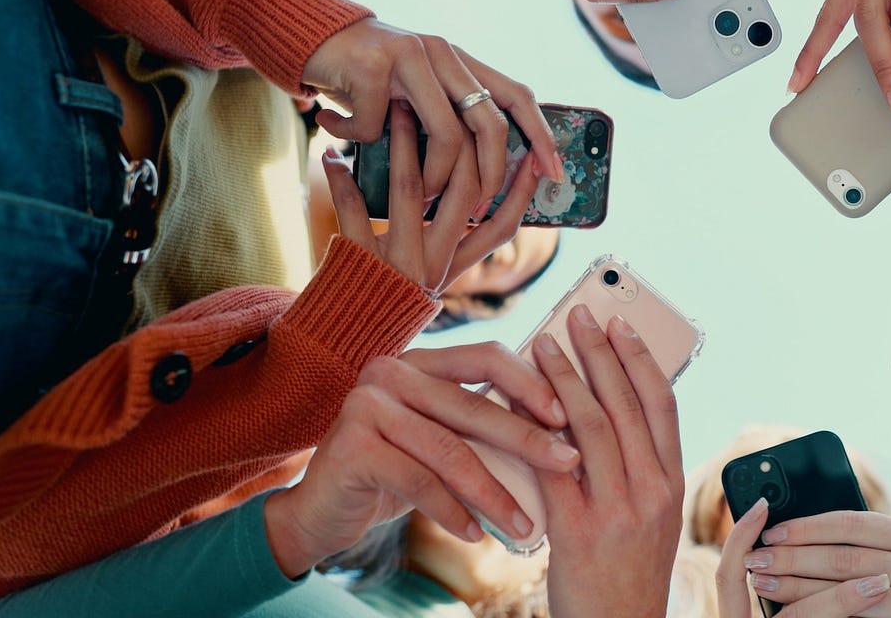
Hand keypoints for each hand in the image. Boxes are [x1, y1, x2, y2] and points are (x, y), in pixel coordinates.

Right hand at [261, 344, 579, 578]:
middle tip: (569, 463)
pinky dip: (452, 511)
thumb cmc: (395, 471)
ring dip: (494, 492)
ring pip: (449, 450)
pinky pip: (418, 482)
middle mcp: (388, 372)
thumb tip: (561, 433)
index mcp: (419, 361)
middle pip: (473, 406)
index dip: (530, 382)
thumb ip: (480, 424)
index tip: (567, 416)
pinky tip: (476, 534)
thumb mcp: (440, 439)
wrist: (321, 511)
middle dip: (527, 439)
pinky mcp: (351, 448)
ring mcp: (365, 406)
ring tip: (526, 524)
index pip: (486, 356)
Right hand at [306, 19, 562, 209]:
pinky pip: (376, 128)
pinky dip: (354, 138)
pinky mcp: (372, 65)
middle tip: (473, 210)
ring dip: (427, 177)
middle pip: (488, 123)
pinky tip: (332, 126)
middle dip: (489, 176)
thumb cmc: (358, 76)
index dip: (541, 135)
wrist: (300, 31)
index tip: (555, 173)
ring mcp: (409, 54)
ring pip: (442, 134)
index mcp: (459, 60)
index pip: (516, 95)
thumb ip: (444, 116)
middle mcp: (442, 52)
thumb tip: (486, 176)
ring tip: (407, 190)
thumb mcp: (410, 94)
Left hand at [320, 103, 543, 294]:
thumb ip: (455, 238)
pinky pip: (351, 214)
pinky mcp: (358, 263)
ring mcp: (397, 266)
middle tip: (447, 106)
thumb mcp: (432, 273)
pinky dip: (342, 182)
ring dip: (403, 146)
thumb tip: (478, 185)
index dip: (520, 191)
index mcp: (456, 269)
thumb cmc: (391, 297)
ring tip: (397, 112)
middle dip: (458, 145)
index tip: (530, 154)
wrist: (344, 340)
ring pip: (409, 193)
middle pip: (461, 196)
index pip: (502, 227)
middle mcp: (434, 268)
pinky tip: (331, 157)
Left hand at [533, 306, 683, 617]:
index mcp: (672, 485)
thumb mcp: (651, 519)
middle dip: (599, 354)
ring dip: (563, 379)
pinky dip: (533, 433)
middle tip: (578, 316)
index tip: (622, 326)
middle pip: (626, 405)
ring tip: (542, 345)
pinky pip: (552, 469)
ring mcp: (617, 512)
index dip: (642, 360)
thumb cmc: (628, 576)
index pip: (663, 406)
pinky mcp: (578, 533)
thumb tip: (605, 412)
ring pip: (591, 428)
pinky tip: (515, 406)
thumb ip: (636, 470)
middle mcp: (652, 492)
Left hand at [722, 505, 890, 617]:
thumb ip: (883, 550)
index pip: (855, 523)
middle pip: (844, 555)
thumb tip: (818, 537)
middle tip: (757, 559)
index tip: (774, 528)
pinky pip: (862, 617)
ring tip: (765, 585)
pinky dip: (827, 615)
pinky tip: (799, 615)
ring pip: (847, 588)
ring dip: (800, 588)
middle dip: (794, 557)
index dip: (810, 525)